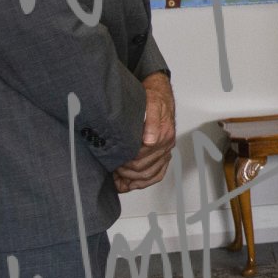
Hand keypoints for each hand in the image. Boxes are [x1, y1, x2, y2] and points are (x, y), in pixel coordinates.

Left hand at [114, 73, 176, 192]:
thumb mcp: (151, 104)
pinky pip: (157, 174)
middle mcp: (166, 145)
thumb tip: (150, 141)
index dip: (125, 162)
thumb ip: (151, 122)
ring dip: (133, 180)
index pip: (142, 157)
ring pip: (150, 175)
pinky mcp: (164, 154)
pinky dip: (144, 182)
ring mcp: (166, 150)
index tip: (113, 162)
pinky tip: (130, 184)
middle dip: (126, 172)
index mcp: (163, 134)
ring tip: (117, 180)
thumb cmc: (153, 98)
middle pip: (144, 169)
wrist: (161, 93)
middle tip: (111, 170)